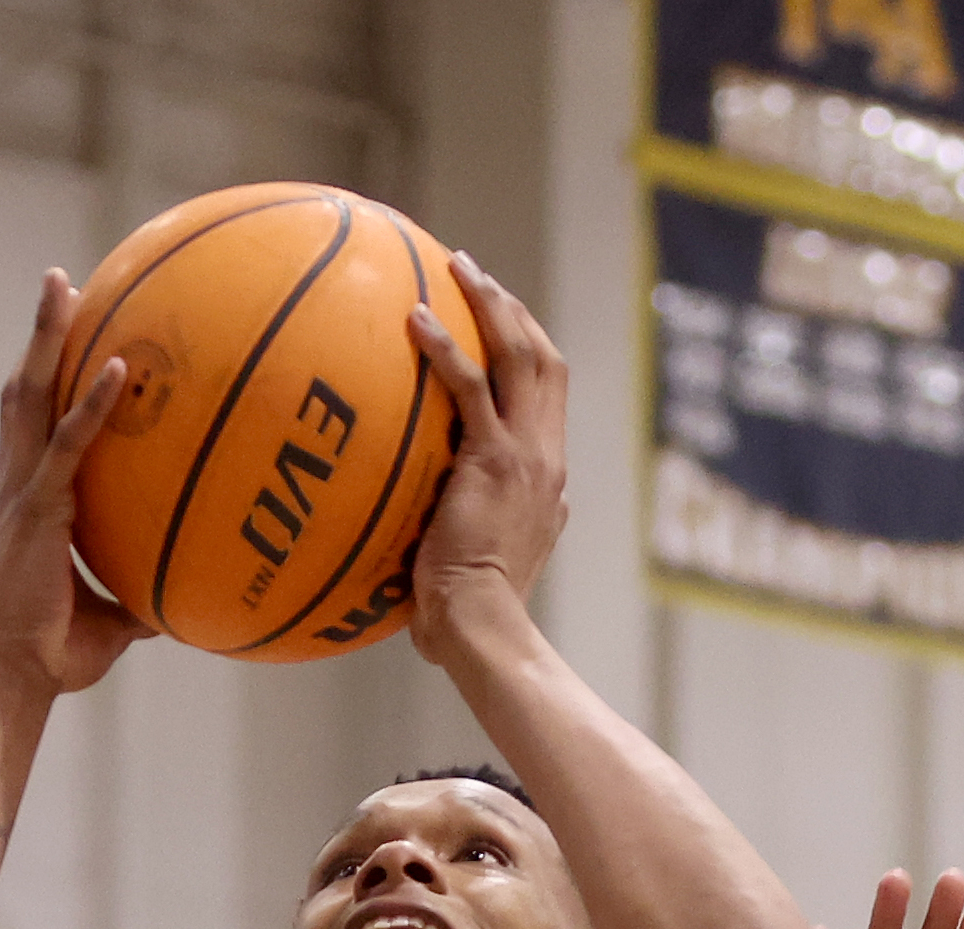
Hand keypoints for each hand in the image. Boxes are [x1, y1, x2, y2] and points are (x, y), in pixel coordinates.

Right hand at [0, 271, 147, 694]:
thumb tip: (187, 596)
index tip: (72, 332)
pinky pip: (69, 443)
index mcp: (26, 499)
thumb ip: (142, 593)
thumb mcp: (114, 617)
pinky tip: (120, 368)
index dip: (49, 374)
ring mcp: (21, 489)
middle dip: (41, 334)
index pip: (35, 421)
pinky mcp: (38, 508)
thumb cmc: (59, 653)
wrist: (19, 676)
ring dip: (48, 338)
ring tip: (64, 285)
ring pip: (30, 395)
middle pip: (23, 388)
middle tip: (62, 282)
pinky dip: (94, 404)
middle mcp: (15, 481)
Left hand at [407, 252, 566, 662]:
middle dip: (513, 312)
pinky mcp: (496, 460)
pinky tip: (415, 319)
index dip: (526, 350)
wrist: (483, 624)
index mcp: (548, 479)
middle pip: (545, 362)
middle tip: (476, 276)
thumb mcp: (481, 558)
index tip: (496, 320)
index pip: (548, 398)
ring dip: (492, 307)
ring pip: (522, 359)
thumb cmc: (467, 613)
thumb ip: (470, 527)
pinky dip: (446, 348)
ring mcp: (526, 457)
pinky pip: (471, 387)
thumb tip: (434, 523)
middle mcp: (546, 459)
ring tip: (458, 269)